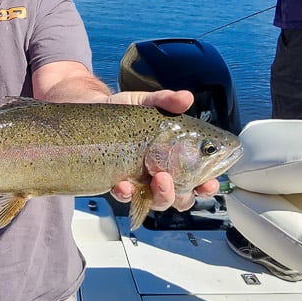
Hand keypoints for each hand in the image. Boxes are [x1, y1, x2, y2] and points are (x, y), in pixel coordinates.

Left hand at [107, 88, 218, 210]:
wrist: (92, 112)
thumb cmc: (125, 112)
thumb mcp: (147, 103)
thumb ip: (166, 101)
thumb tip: (185, 98)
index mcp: (175, 158)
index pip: (197, 179)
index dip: (206, 186)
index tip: (209, 184)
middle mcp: (161, 174)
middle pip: (180, 198)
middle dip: (182, 196)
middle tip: (173, 179)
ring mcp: (140, 181)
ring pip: (156, 202)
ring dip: (161, 196)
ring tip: (157, 179)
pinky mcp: (119, 183)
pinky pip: (125, 197)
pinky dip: (126, 194)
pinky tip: (124, 185)